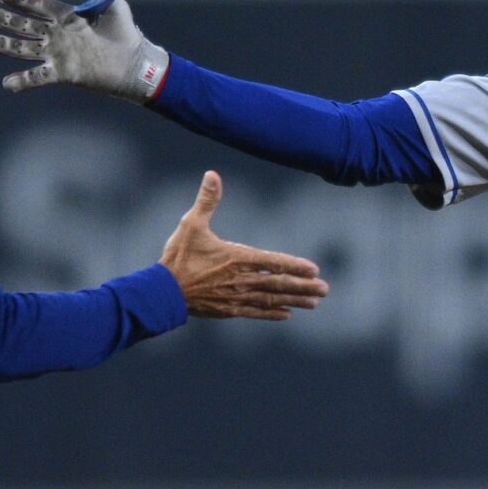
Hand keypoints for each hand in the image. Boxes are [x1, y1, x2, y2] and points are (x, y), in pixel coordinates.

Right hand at [0, 0, 169, 99]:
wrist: (135, 62)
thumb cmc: (124, 31)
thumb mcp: (111, 2)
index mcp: (66, 17)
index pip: (38, 5)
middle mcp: (58, 35)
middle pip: (25, 26)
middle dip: (4, 20)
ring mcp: (59, 54)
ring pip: (25, 49)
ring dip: (4, 46)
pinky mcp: (64, 73)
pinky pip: (39, 77)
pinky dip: (24, 81)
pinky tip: (7, 84)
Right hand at [159, 172, 327, 319]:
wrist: (163, 291)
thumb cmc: (178, 256)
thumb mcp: (191, 223)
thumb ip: (207, 200)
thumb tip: (212, 174)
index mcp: (237, 258)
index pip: (273, 262)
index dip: (295, 266)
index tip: (314, 269)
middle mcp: (241, 279)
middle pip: (279, 284)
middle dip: (303, 286)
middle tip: (324, 289)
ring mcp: (236, 297)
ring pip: (271, 300)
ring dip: (295, 300)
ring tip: (314, 302)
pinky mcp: (229, 309)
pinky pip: (256, 312)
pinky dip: (272, 313)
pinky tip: (287, 314)